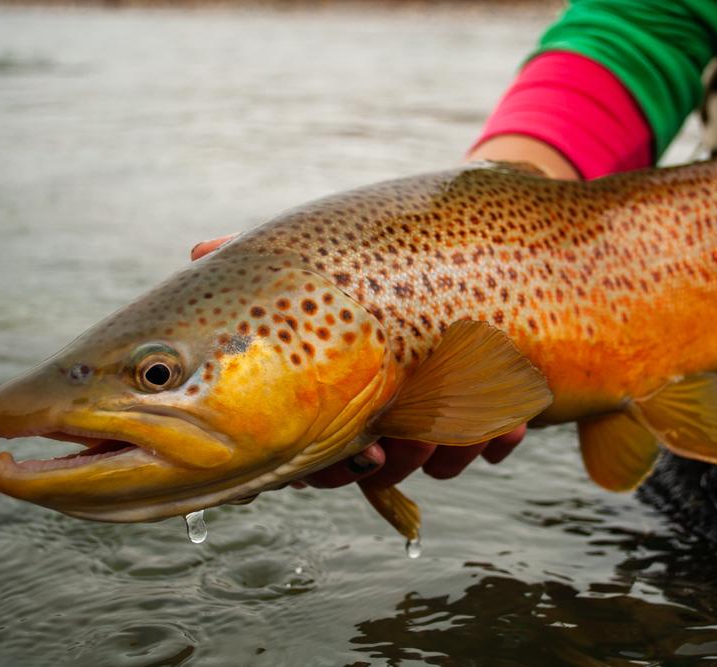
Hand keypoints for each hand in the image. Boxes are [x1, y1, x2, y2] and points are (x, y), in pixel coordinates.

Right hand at [189, 236, 528, 486]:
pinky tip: (515, 418)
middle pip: (382, 468)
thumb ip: (258, 259)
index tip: (360, 449)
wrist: (466, 239)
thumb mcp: (316, 260)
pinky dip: (502, 433)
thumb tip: (202, 253)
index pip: (318, 458)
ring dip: (452, 443)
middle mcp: (379, 416)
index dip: (336, 467)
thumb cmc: (370, 257)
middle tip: (412, 432)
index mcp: (330, 397)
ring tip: (470, 412)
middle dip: (399, 455)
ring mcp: (431, 416)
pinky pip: (492, 439)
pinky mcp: (482, 409)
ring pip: (436, 461)